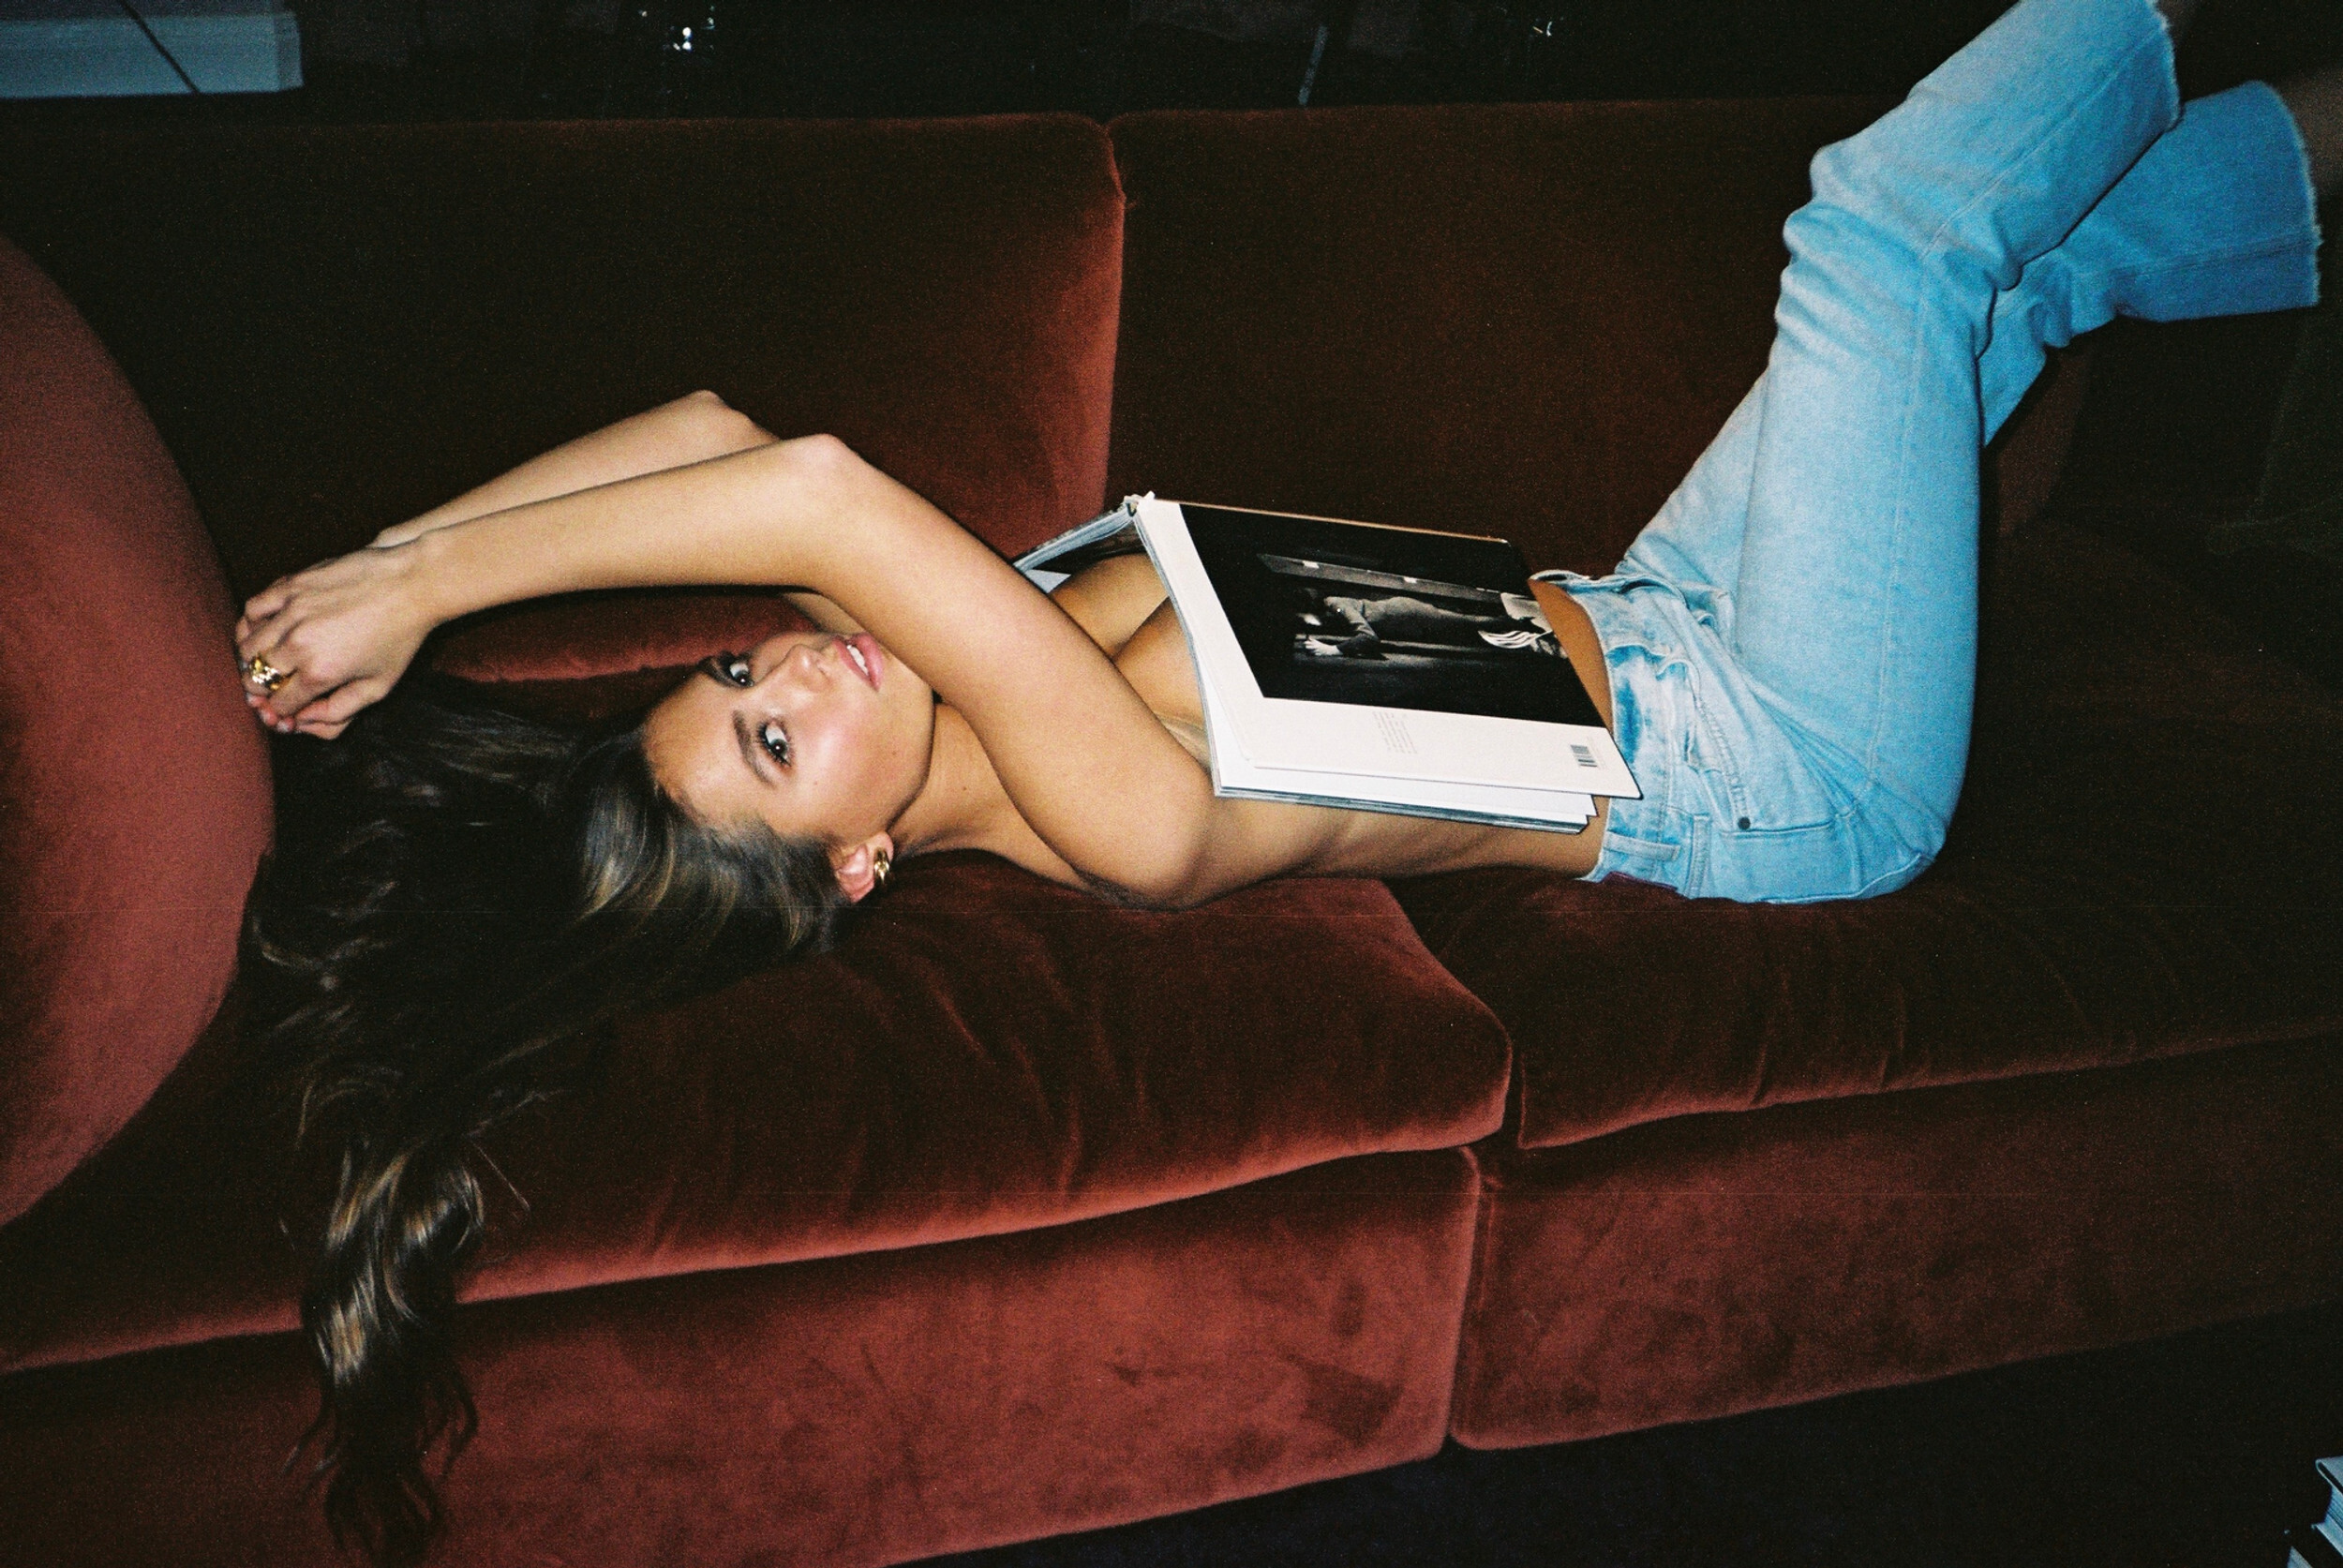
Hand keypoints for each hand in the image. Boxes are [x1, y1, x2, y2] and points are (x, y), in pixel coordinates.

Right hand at [235, 539, 438, 739]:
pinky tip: (265, 631)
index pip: (278, 705)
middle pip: (255, 679)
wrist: (411, 585)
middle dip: (262, 690)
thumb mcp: (379, 687)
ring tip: (269, 662)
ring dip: (253, 661)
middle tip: (275, 686)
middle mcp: (298, 645)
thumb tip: (304, 721)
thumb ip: (339, 711)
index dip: (282, 711)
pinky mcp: (290, 586)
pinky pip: (252, 610)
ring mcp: (291, 613)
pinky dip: (251, 624)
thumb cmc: (399, 638)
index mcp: (319, 674)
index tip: (289, 706)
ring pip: (246, 647)